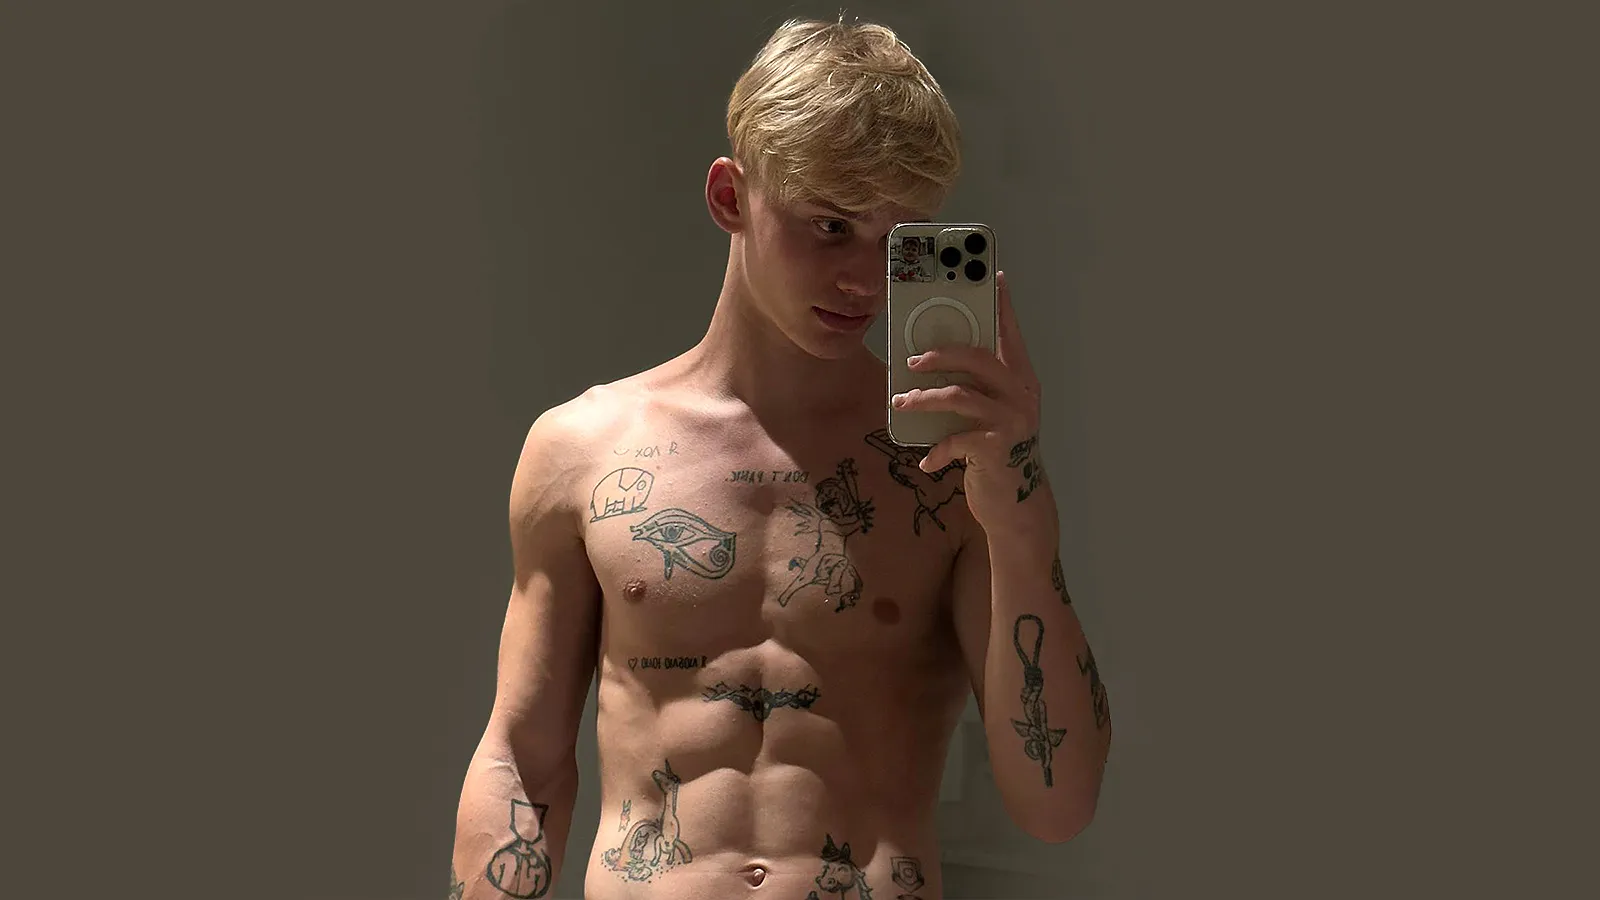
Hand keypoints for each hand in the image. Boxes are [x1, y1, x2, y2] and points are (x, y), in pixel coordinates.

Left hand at [890, 271, 1050, 532]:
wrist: (1017, 505)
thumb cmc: (996, 453)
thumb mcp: (991, 414)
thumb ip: (976, 388)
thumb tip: (931, 361)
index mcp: (1020, 380)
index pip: (1009, 334)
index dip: (1002, 304)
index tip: (993, 275)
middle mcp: (1021, 395)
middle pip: (976, 358)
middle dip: (939, 354)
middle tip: (911, 361)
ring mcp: (1012, 421)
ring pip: (960, 395)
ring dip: (924, 399)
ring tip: (901, 404)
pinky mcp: (997, 449)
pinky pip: (956, 439)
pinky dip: (936, 451)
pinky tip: (925, 462)